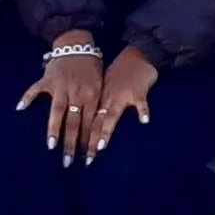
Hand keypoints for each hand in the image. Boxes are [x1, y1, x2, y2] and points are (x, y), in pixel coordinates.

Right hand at [16, 34, 102, 165]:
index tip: (87, 159)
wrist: (79, 43)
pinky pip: (36, 89)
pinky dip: (27, 98)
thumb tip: (99, 126)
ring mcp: (61, 86)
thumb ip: (97, 104)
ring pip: (58, 111)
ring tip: (51, 146)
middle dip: (71, 143)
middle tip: (68, 162)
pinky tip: (20, 109)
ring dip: (54, 129)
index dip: (89, 141)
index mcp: (92, 96)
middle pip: (75, 122)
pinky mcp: (48, 79)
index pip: (91, 123)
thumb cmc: (92, 66)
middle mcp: (77, 93)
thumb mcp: (101, 84)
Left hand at [88, 46, 160, 161]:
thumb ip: (92, 99)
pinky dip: (143, 111)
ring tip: (101, 147)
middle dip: (90, 142)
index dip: (77, 136)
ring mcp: (122, 95)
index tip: (70, 152)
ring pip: (112, 116)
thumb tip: (79, 116)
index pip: (83, 119)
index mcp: (95, 96)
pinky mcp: (138, 92)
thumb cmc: (119, 70)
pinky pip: (141, 104)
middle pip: (95, 122)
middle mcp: (106, 97)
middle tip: (86, 160)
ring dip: (106, 131)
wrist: (137, 54)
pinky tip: (144, 121)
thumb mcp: (100, 82)